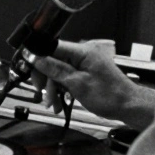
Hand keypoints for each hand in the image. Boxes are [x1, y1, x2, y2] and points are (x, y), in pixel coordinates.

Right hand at [32, 39, 154, 124]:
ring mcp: (83, 65)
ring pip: (57, 72)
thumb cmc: (109, 95)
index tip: (27, 68)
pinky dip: (60, 91)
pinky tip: (59, 103)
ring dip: (52, 88)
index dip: (37, 56)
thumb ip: (55, 70)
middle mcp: (82, 55)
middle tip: (41, 91)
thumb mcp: (77, 84)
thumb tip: (37, 58)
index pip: (52, 47)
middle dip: (45, 78)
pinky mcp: (84, 74)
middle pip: (52, 61)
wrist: (127, 107)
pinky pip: (65, 79)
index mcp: (81, 52)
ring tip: (52, 104)